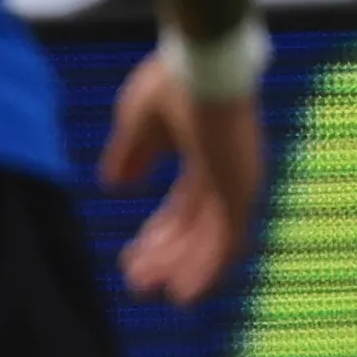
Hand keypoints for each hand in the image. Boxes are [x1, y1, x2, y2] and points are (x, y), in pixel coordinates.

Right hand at [99, 49, 266, 304]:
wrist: (200, 62)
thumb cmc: (170, 81)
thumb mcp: (138, 124)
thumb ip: (130, 156)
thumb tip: (115, 186)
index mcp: (205, 156)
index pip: (184, 207)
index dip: (157, 235)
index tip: (131, 257)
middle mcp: (227, 173)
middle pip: (197, 228)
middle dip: (166, 256)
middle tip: (137, 282)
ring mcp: (237, 181)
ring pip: (212, 240)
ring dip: (183, 267)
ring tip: (158, 293)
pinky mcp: (241, 188)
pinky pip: (227, 241)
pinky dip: (208, 268)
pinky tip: (185, 292)